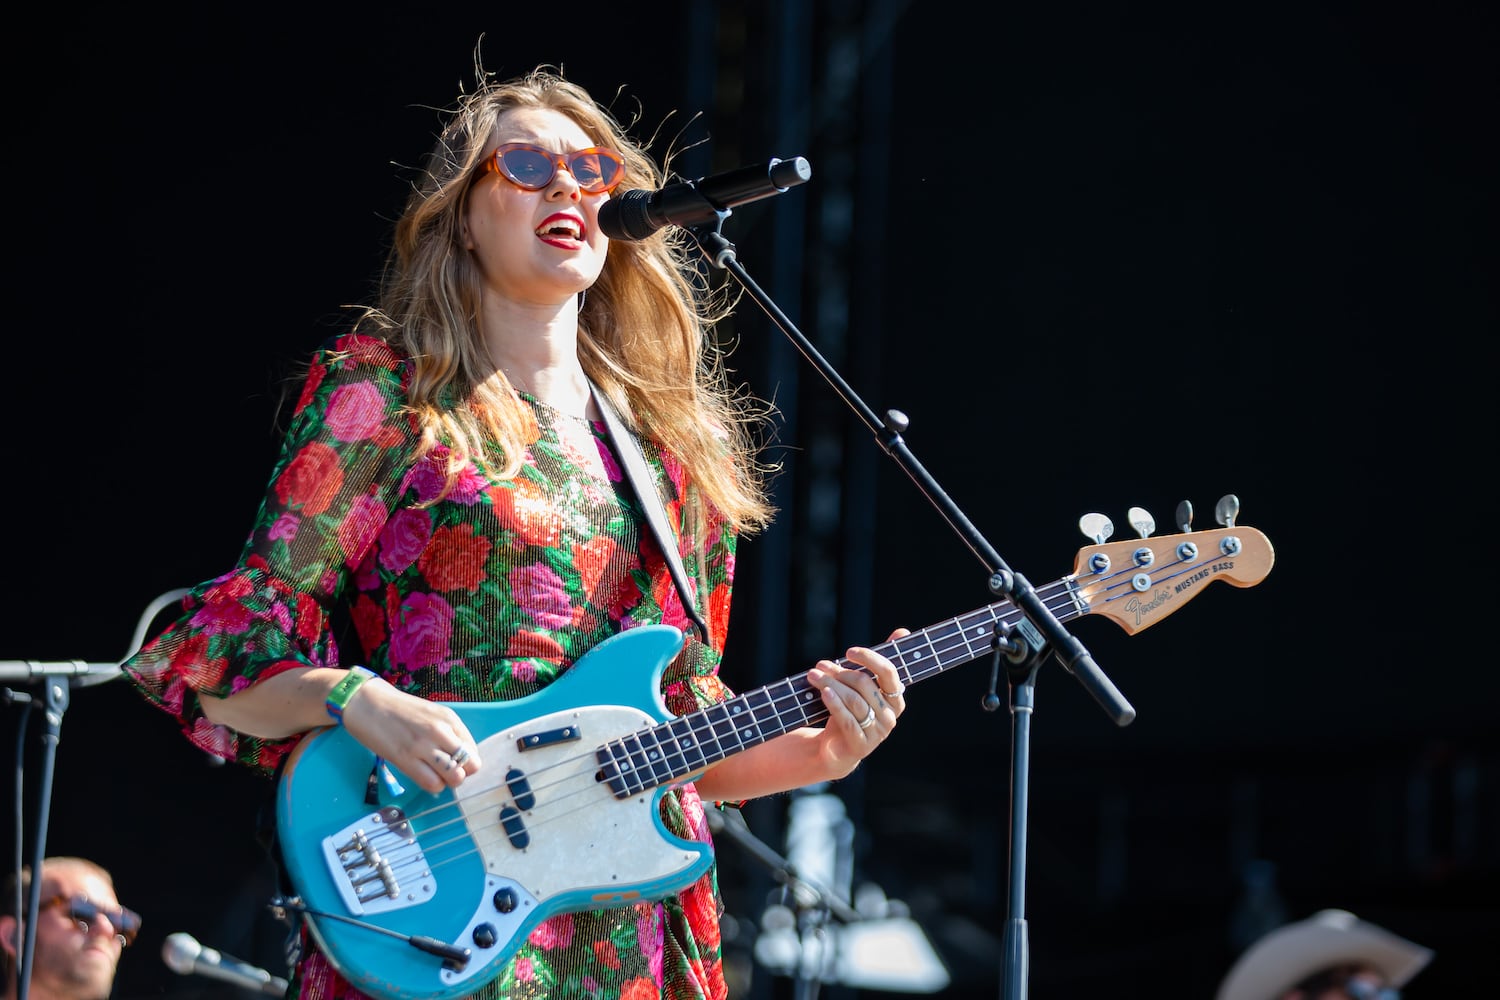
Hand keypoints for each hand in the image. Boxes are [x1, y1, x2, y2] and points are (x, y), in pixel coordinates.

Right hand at [340, 679, 481, 794]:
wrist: (368, 704)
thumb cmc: (400, 711)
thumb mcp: (433, 714)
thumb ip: (450, 733)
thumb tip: (462, 758)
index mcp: (449, 719)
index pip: (473, 751)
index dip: (466, 762)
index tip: (454, 762)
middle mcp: (440, 731)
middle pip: (470, 766)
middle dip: (461, 773)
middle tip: (446, 771)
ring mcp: (423, 745)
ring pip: (454, 777)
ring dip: (447, 781)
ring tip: (435, 774)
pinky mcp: (405, 759)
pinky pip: (431, 783)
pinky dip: (432, 785)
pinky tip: (424, 776)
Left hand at [805, 627, 909, 778]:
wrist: (835, 748)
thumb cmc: (850, 711)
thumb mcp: (863, 686)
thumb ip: (879, 661)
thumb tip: (902, 631)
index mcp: (896, 699)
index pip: (888, 672)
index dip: (869, 658)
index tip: (849, 652)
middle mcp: (890, 717)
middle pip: (865, 684)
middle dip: (840, 672)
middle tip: (820, 666)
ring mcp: (877, 733)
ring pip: (854, 701)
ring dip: (831, 684)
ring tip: (813, 675)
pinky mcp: (861, 746)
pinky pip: (848, 721)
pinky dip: (834, 704)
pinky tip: (823, 693)